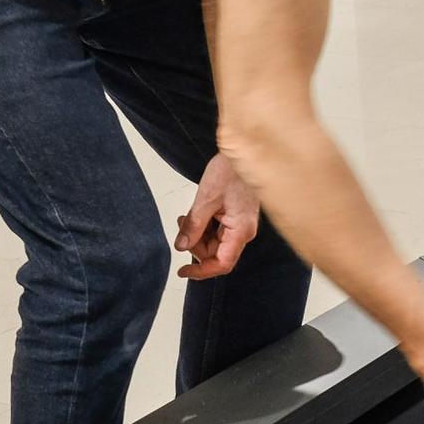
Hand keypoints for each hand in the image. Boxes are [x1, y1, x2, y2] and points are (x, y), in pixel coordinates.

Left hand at [175, 154, 259, 279]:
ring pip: (214, 242)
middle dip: (194, 244)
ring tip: (186, 215)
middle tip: (180, 224)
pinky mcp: (236, 217)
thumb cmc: (230, 171)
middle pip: (215, 253)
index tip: (182, 271)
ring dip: (197, 234)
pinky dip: (203, 226)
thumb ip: (193, 226)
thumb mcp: (205, 199)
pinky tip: (195, 213)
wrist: (243, 152)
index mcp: (240, 230)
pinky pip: (217, 231)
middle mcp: (243, 231)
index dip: (201, 271)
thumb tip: (182, 247)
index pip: (222, 263)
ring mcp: (240, 225)